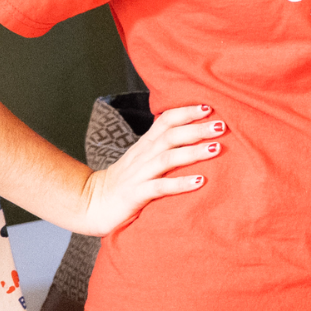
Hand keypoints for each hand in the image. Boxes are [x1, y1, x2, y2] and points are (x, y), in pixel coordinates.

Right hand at [69, 104, 223, 235]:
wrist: (89, 204)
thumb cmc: (123, 182)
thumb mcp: (142, 159)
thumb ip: (163, 147)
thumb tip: (193, 135)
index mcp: (145, 145)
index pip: (164, 121)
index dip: (185, 112)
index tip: (209, 106)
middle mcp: (142, 157)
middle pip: (171, 136)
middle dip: (197, 129)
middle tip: (222, 125)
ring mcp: (138, 175)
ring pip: (167, 158)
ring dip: (193, 152)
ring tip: (216, 148)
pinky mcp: (135, 196)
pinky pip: (159, 187)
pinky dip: (180, 183)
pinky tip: (200, 181)